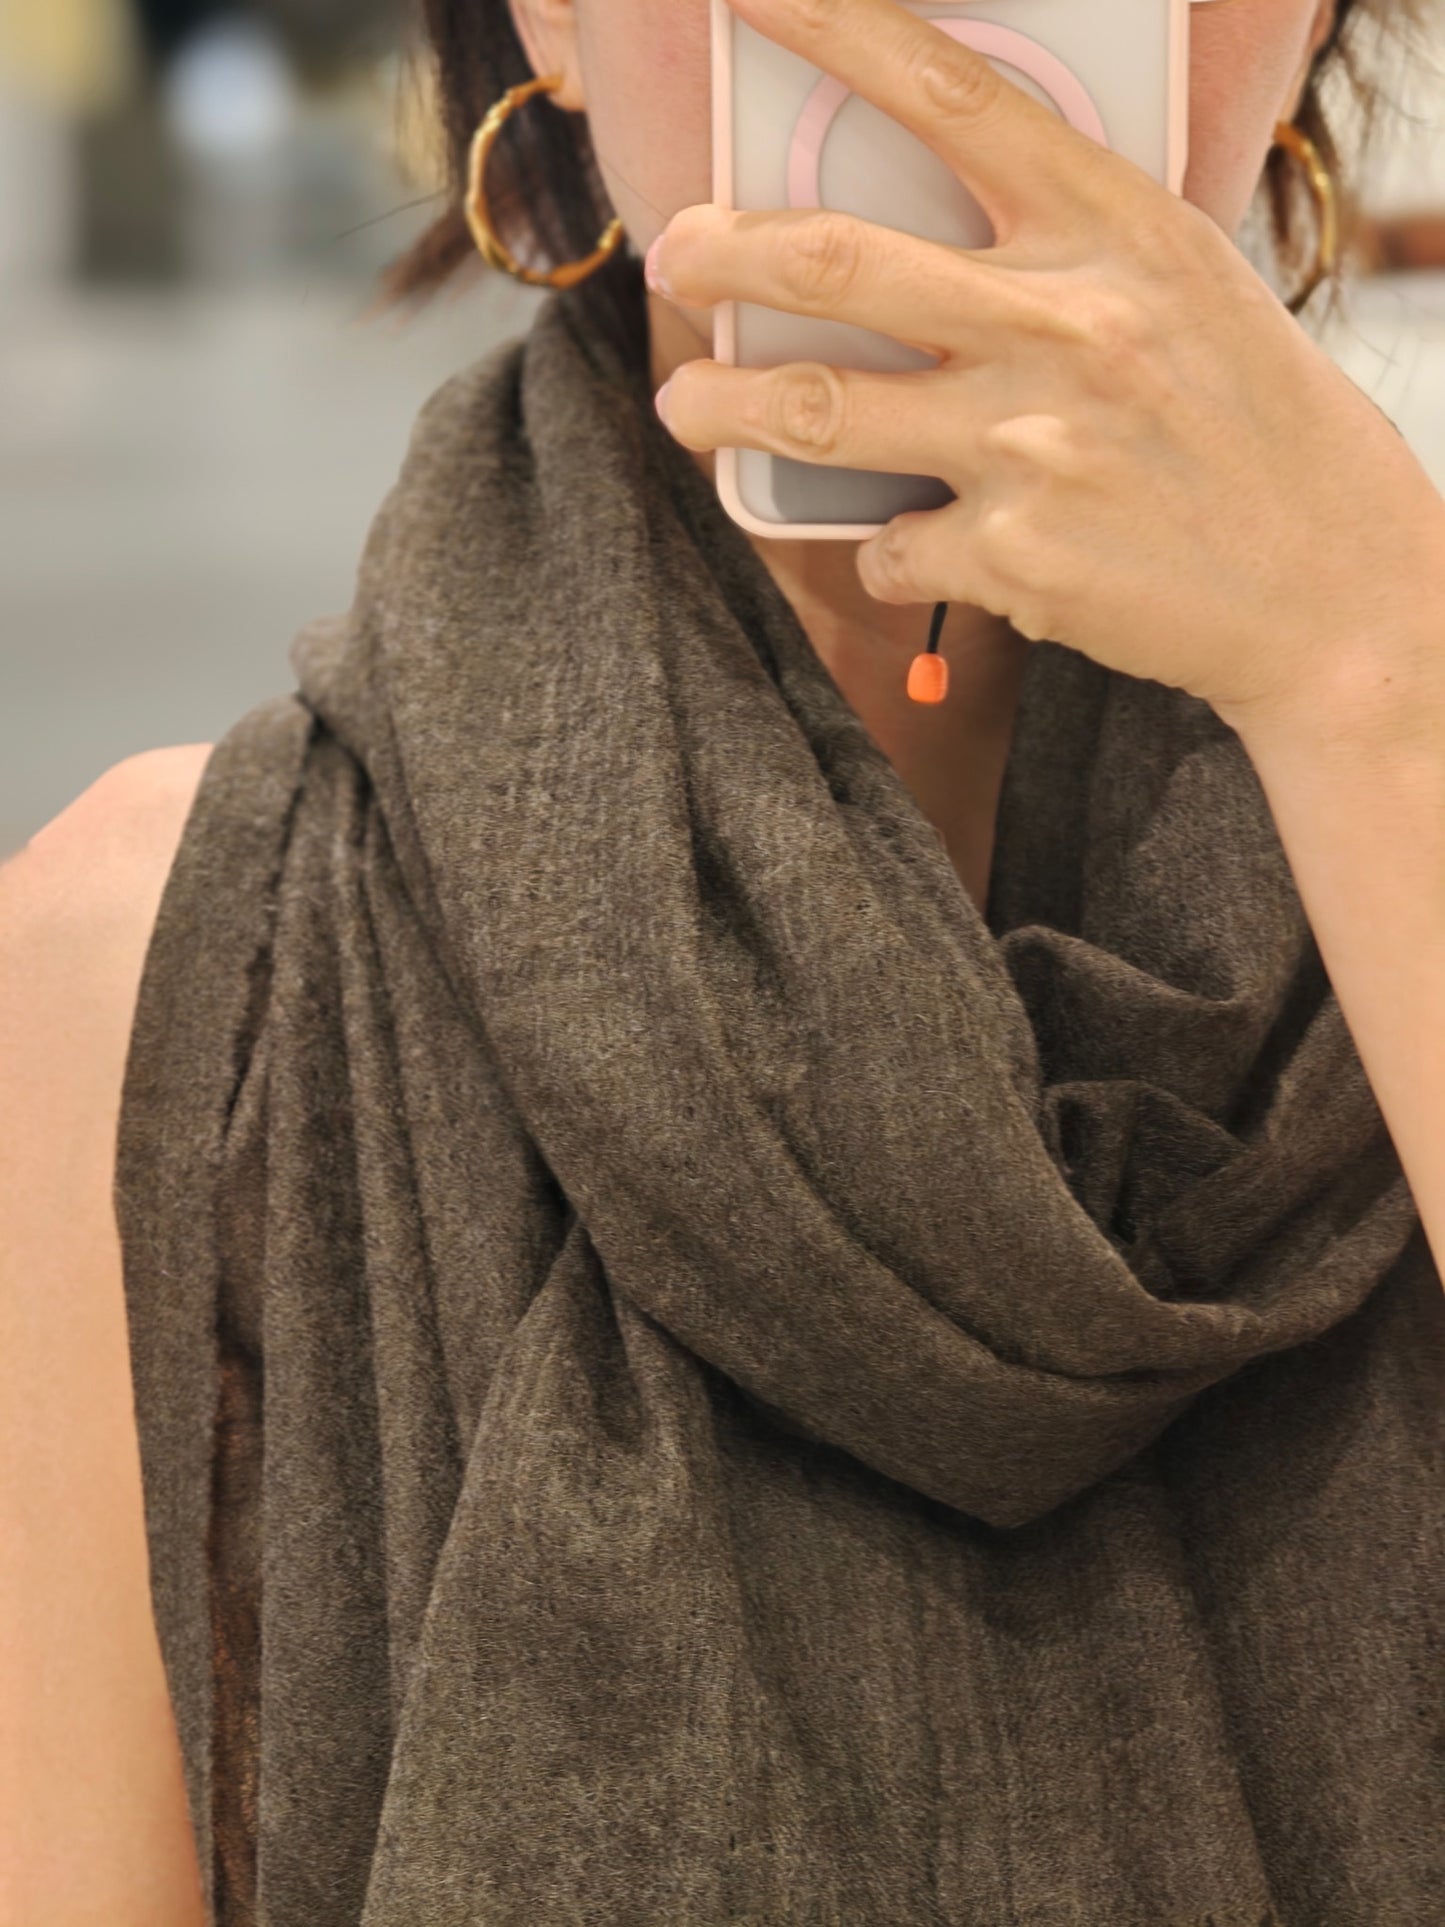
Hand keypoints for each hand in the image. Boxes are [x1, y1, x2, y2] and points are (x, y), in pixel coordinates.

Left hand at [648, 0, 1444, 736]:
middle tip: (672, 256)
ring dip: (721, 407)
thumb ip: (1065, 253)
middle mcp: (1064, 323)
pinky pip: (887, 546)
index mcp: (1116, 231)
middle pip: (834, 261)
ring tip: (685, 407)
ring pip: (815, 411)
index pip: (953, 97)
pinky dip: (883, 547)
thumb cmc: (1255, 429)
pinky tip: (918, 542)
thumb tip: (922, 241)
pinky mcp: (1012, 555)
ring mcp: (1031, 443)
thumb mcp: (1184, 292)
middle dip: (718, 251)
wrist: (1333, 587)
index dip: (834, 29)